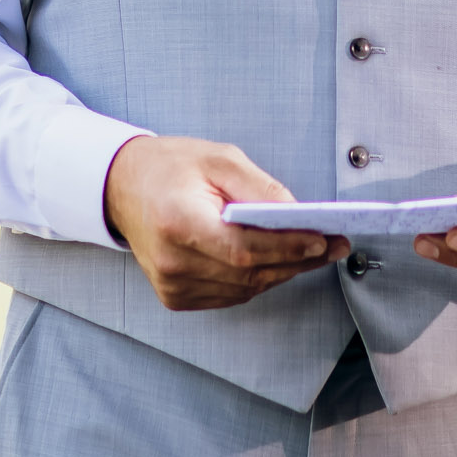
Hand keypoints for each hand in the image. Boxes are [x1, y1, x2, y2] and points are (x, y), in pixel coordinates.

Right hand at [103, 135, 350, 310]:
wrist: (123, 187)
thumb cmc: (169, 167)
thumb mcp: (219, 159)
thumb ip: (260, 189)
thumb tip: (300, 216)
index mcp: (178, 223)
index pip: (244, 249)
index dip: (288, 247)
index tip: (323, 240)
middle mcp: (172, 262)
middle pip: (250, 273)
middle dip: (297, 259)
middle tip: (333, 245)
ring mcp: (172, 285)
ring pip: (246, 288)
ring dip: (282, 271)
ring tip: (313, 251)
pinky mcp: (176, 297)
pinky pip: (232, 294)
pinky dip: (258, 279)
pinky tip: (276, 261)